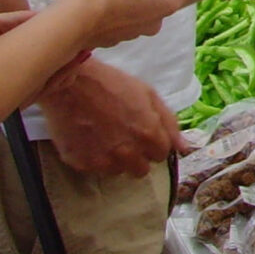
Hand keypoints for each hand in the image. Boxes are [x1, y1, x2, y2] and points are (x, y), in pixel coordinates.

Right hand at [38, 58, 186, 176]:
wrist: (69, 82)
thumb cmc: (112, 83)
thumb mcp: (148, 94)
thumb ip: (169, 123)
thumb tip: (184, 148)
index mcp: (149, 135)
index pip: (161, 155)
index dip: (154, 143)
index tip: (143, 133)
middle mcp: (127, 152)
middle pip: (141, 170)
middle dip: (137, 156)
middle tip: (125, 137)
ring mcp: (103, 160)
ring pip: (118, 172)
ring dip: (116, 159)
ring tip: (105, 136)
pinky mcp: (80, 163)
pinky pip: (95, 170)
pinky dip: (95, 158)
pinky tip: (90, 139)